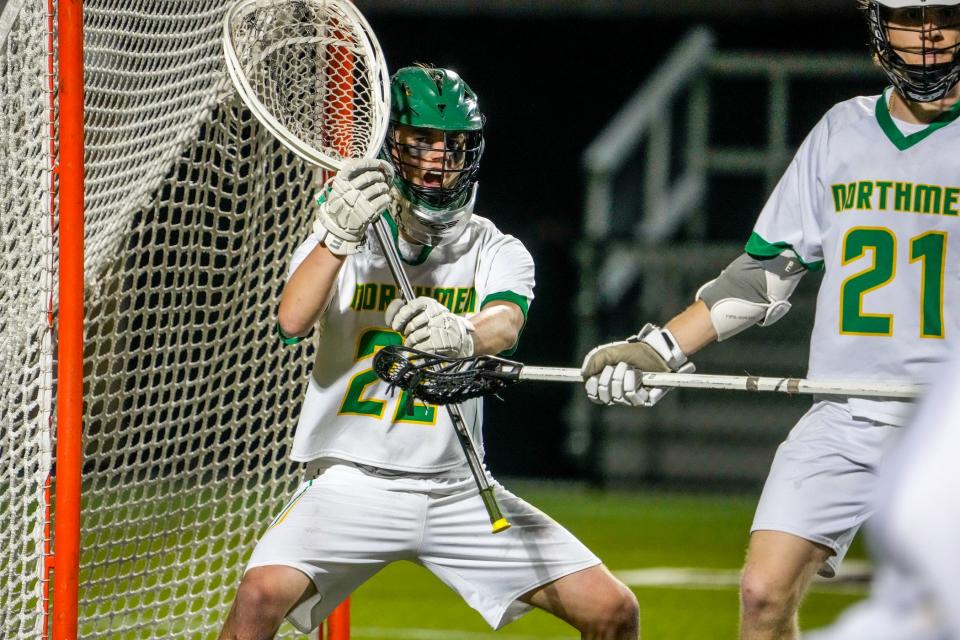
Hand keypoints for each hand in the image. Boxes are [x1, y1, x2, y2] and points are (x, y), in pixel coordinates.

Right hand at [313, 158, 393, 255]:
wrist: (338, 228)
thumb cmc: (341, 205)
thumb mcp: (338, 190)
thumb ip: (349, 178)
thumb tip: (367, 165)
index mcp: (340, 183)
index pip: (355, 167)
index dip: (369, 163)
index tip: (378, 164)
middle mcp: (349, 191)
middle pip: (369, 176)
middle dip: (379, 176)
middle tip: (382, 178)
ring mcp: (359, 202)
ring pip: (378, 187)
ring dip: (384, 187)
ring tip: (384, 188)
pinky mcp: (368, 213)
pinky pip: (382, 200)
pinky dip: (386, 198)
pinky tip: (385, 198)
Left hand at [386, 297, 474, 357]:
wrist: (460, 339)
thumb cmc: (439, 326)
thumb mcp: (428, 313)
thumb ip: (410, 312)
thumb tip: (393, 313)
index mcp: (431, 304)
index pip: (410, 306)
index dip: (399, 316)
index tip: (395, 325)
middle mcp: (436, 313)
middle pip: (411, 325)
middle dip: (406, 333)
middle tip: (409, 335)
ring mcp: (439, 328)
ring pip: (414, 337)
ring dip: (410, 343)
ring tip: (414, 343)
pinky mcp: (440, 342)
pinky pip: (420, 348)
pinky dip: (417, 350)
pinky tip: (421, 349)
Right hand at [580, 323, 694, 406]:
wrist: (656, 352)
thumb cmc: (634, 352)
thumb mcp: (610, 352)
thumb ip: (594, 360)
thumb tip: (583, 374)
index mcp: (607, 385)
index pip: (593, 394)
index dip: (592, 387)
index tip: (594, 376)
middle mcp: (617, 394)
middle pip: (602, 395)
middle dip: (608, 376)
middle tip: (617, 365)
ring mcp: (630, 399)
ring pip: (616, 395)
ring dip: (621, 376)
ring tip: (630, 367)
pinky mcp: (642, 401)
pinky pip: (630, 395)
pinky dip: (632, 381)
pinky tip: (639, 375)